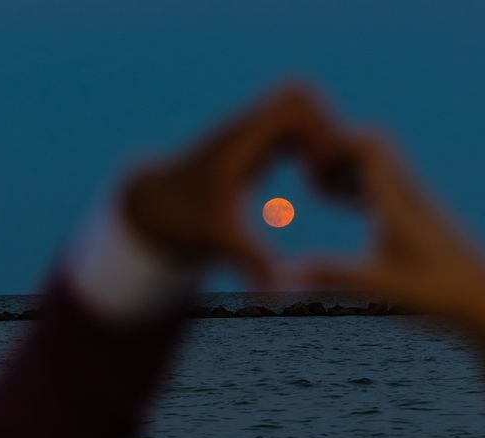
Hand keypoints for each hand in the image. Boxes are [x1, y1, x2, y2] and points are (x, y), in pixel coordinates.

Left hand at [119, 86, 335, 286]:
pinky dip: (311, 146)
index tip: (319, 175)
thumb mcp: (219, 242)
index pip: (294, 105)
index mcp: (242, 142)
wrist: (156, 207)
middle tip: (328, 175)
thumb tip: (275, 294)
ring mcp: (252, 134)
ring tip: (324, 181)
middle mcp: (248, 129)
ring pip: (299, 108)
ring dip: (320, 137)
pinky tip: (314, 183)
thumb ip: (250, 263)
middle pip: (301, 96)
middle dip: (327, 130)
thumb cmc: (184, 221)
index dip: (320, 134)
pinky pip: (292, 127)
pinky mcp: (256, 146)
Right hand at [303, 131, 484, 330]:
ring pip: (379, 167)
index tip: (304, 160)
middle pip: (373, 148)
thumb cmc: (438, 297)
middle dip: (335, 152)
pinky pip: (385, 186)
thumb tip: (285, 273)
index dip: (334, 143)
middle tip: (305, 172)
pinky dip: (359, 186)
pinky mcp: (419, 219)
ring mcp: (416, 206)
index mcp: (398, 202)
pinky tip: (344, 205)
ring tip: (317, 191)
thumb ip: (332, 274)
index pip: (368, 146)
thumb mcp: (378, 285)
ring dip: (347, 169)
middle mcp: (409, 196)